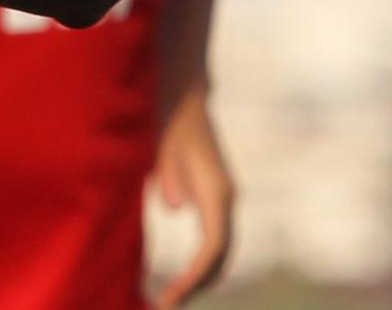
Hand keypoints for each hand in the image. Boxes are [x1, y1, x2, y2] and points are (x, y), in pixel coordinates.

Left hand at [147, 89, 234, 301]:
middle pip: (221, 255)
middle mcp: (226, 198)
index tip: (173, 297)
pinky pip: (214, 239)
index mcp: (217, 191)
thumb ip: (171, 178)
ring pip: (221, 250)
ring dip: (202, 277)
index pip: (213, 246)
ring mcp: (224, 199)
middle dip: (198, 284)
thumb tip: (176, 206)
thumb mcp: (164, 150)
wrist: (184, 103)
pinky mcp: (215, 199)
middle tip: (168, 304)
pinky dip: (202, 263)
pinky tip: (184, 276)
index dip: (195, 276)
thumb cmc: (169, 124)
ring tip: (173, 297)